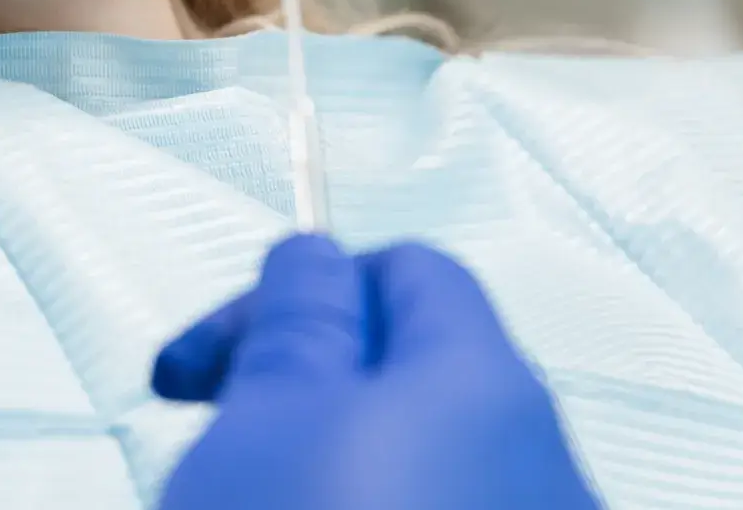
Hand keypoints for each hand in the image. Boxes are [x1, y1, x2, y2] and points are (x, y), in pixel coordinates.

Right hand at [152, 236, 599, 509]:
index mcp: (483, 381)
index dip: (293, 291)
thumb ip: (294, 315)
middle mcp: (533, 462)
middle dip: (289, 396)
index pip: (404, 271)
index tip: (209, 356)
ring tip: (236, 506)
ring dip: (306, 474)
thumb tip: (311, 257)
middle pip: (403, 379)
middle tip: (209, 438)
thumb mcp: (270, 413)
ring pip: (400, 470)